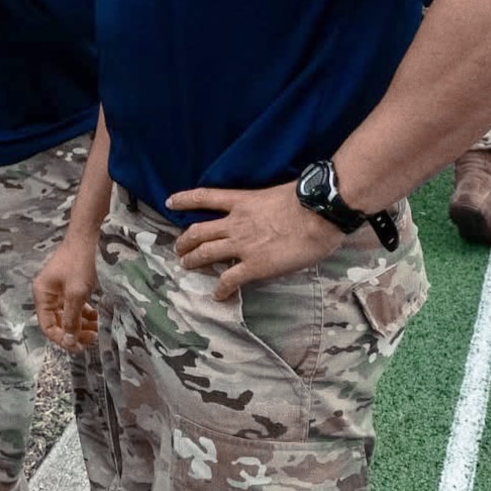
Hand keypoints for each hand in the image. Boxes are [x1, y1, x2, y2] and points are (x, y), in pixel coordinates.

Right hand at [34, 232, 100, 351]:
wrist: (87, 238)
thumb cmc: (79, 264)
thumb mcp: (76, 295)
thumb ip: (72, 320)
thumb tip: (69, 342)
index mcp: (42, 295)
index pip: (47, 326)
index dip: (62, 339)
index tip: (79, 347)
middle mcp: (47, 294)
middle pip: (57, 322)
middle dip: (74, 332)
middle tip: (92, 338)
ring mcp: (58, 290)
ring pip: (67, 316)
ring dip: (81, 324)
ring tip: (97, 329)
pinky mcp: (68, 287)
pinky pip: (74, 307)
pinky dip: (84, 314)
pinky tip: (96, 317)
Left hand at [168, 182, 344, 300]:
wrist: (320, 214)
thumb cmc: (307, 201)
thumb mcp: (276, 196)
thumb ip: (263, 207)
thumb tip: (268, 215)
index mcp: (241, 201)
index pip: (203, 197)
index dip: (184, 200)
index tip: (170, 202)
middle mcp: (235, 223)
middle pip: (197, 231)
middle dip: (184, 242)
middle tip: (179, 249)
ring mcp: (242, 245)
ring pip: (205, 253)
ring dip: (193, 261)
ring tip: (186, 266)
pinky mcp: (255, 265)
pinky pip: (229, 279)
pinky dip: (220, 289)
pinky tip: (218, 295)